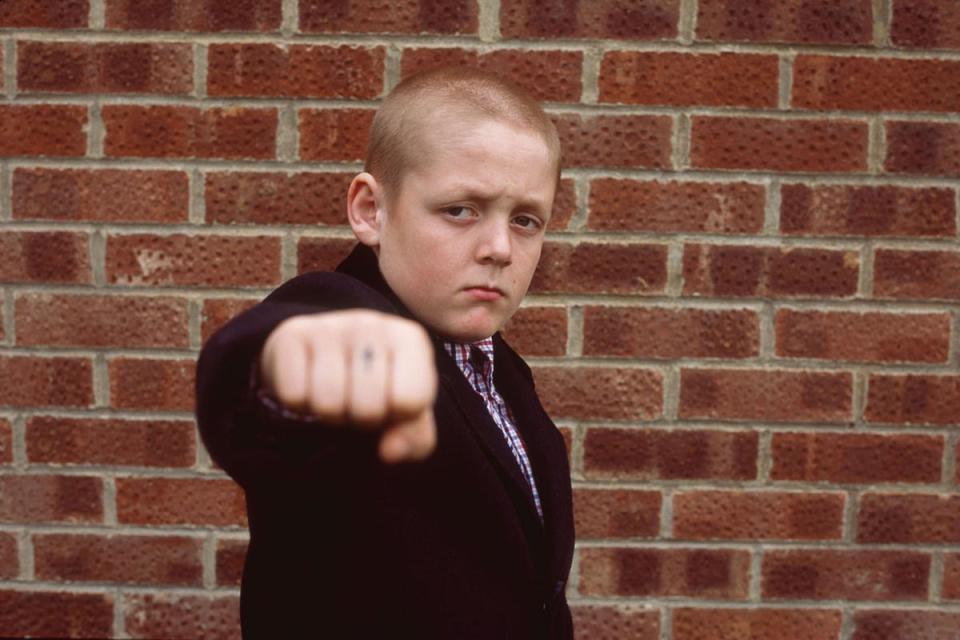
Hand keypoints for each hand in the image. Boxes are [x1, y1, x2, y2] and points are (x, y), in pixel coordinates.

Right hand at [259, 310, 437, 462]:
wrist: (322, 355)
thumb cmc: (376, 387)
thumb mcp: (406, 414)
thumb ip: (414, 438)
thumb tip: (390, 451)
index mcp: (409, 339)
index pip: (410, 401)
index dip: (396, 417)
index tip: (389, 403)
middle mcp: (371, 324)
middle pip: (367, 407)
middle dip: (360, 419)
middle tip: (356, 401)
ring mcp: (329, 325)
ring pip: (328, 402)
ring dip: (330, 414)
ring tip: (334, 395)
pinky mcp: (292, 333)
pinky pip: (294, 396)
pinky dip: (299, 405)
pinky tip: (309, 385)